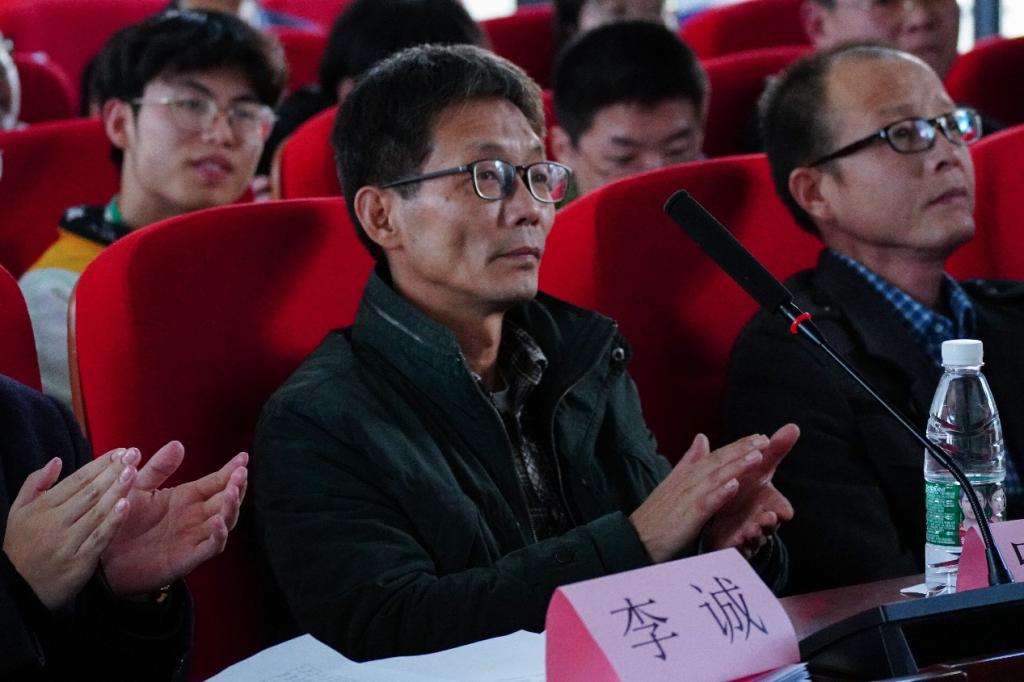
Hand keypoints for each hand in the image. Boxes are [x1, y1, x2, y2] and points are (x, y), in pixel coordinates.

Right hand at [3, 448, 139, 609]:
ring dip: (117, 490)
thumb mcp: (18, 512)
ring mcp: (67, 542)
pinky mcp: (79, 561)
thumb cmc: (22, 546)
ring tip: (134, 472)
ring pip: (96, 511)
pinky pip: (99, 538)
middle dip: (113, 471)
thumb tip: (57, 460)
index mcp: (42, 507)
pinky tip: (126, 505)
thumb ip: (35, 484)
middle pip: (90, 492)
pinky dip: (112, 521)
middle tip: (134, 454)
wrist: (18, 589)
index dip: (101, 464)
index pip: (77, 479)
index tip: (121, 451)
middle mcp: (55, 522)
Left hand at [101, 442, 247, 596]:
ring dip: (232, 507)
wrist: (102, 558)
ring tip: (233, 492)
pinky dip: (219, 536)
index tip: (243, 457)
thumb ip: (158, 468)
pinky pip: (210, 547)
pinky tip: (219, 522)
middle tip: (241, 473)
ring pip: (225, 521)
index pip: (216, 481)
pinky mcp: (188, 558)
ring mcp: (194, 537)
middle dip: (237, 485)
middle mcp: (196, 517)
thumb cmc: (120, 521)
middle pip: (226, 499)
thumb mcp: (138, 488)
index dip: (231, 470)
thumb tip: (177, 444)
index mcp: (187, 498)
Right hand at [630, 433, 770, 562]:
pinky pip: (705, 503)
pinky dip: (719, 493)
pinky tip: (733, 485)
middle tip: (764, 440)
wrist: (633, 539)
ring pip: (715, 478)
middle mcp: (687, 482)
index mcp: (686, 475)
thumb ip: (689, 461)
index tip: (759, 438)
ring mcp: (686, 498)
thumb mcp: (673, 484)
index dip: (737, 446)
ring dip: (736, 466)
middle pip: (717, 462)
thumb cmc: (655, 516)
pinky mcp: (685, 517)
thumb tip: (702, 438)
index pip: (715, 456)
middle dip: (742, 450)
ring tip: (756, 457)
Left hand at [706, 424, 798, 557]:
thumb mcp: (758, 467)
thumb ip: (774, 450)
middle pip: (769, 524)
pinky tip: (733, 539)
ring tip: (750, 531)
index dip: (780, 510)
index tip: (783, 512)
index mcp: (765, 501)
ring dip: (754, 534)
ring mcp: (746, 532)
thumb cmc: (745, 487)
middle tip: (767, 519)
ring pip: (753, 537)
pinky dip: (736, 544)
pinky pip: (735, 547)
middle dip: (769, 523)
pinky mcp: (731, 543)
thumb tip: (793, 426)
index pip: (778, 506)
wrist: (723, 510)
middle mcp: (759, 518)